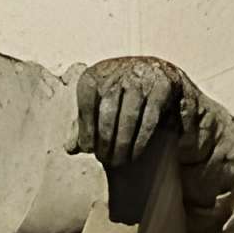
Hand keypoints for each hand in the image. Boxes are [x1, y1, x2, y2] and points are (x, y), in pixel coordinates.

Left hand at [72, 56, 194, 167]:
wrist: (158, 71)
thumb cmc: (121, 94)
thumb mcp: (99, 103)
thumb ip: (84, 124)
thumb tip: (71, 148)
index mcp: (97, 74)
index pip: (86, 102)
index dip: (86, 128)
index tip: (88, 149)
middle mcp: (119, 72)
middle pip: (107, 111)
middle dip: (105, 140)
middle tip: (105, 159)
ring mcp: (142, 78)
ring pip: (129, 116)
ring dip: (123, 143)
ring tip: (119, 160)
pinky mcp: (162, 86)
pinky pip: (150, 118)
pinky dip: (141, 139)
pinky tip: (136, 152)